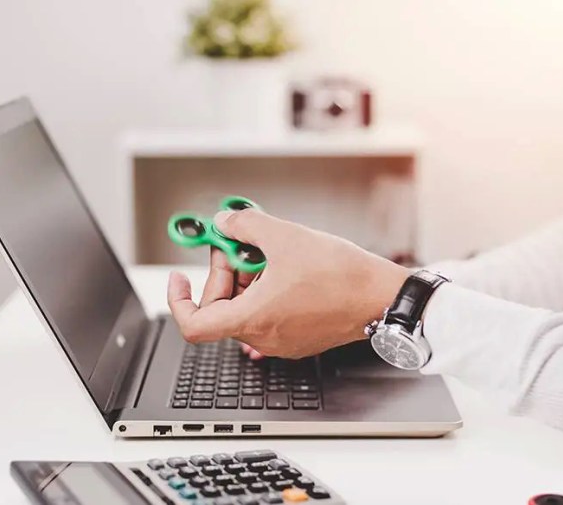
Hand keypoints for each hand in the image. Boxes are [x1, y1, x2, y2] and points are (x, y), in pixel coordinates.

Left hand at [167, 209, 409, 358]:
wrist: (383, 296)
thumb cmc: (341, 275)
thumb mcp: (284, 236)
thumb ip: (244, 225)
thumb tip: (223, 222)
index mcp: (252, 319)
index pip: (193, 325)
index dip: (179, 298)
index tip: (180, 276)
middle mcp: (263, 337)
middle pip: (221, 307)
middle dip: (224, 272)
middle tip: (238, 244)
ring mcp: (282, 340)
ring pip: (246, 309)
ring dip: (247, 279)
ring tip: (269, 251)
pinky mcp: (299, 337)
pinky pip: (268, 313)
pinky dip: (266, 290)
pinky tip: (285, 266)